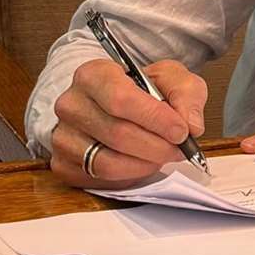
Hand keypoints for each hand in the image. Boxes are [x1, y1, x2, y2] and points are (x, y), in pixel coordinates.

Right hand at [49, 58, 207, 188]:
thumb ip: (185, 93)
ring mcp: (62, 136)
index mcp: (93, 75)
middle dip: (157, 146)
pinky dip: (129, 176)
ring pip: (107, 161)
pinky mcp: (63, 163)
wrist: (117, 103)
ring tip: (164, 155)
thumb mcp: (170, 77)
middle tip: (180, 148)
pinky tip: (143, 163)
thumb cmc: (141, 89)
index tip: (181, 131)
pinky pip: (99, 179)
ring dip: (145, 163)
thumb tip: (191, 124)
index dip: (154, 119)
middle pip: (117, 133)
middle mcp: (71, 104)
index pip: (121, 99)